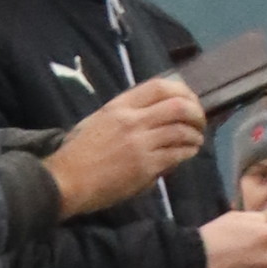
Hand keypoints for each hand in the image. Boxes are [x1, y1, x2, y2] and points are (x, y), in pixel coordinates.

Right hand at [47, 78, 210, 218]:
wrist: (66, 181)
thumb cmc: (79, 154)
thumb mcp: (99, 123)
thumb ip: (126, 118)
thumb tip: (154, 122)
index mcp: (120, 106)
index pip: (159, 86)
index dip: (182, 91)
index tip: (190, 100)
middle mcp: (132, 120)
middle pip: (177, 106)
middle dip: (196, 112)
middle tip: (200, 122)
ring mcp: (139, 143)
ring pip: (181, 130)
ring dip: (195, 135)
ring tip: (197, 140)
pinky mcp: (144, 166)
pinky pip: (176, 154)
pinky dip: (188, 152)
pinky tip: (189, 152)